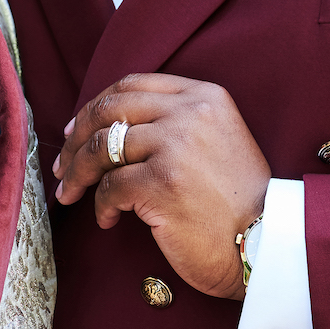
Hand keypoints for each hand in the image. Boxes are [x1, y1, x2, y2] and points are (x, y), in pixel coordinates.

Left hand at [52, 73, 270, 299]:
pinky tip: (107, 220)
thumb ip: (175, 122)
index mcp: (203, 95)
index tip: (76, 129)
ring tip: (71, 193)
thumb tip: (109, 128)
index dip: (96, 105)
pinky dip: (100, 206)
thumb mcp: (215, 139)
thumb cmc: (237, 200)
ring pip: (102, 148)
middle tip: (62, 163)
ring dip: (78, 173)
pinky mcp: (162, 182)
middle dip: (76, 138)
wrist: (266, 242)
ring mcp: (175, 145)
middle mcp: (189, 112)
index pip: (132, 85)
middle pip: (110, 109)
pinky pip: (110, 188)